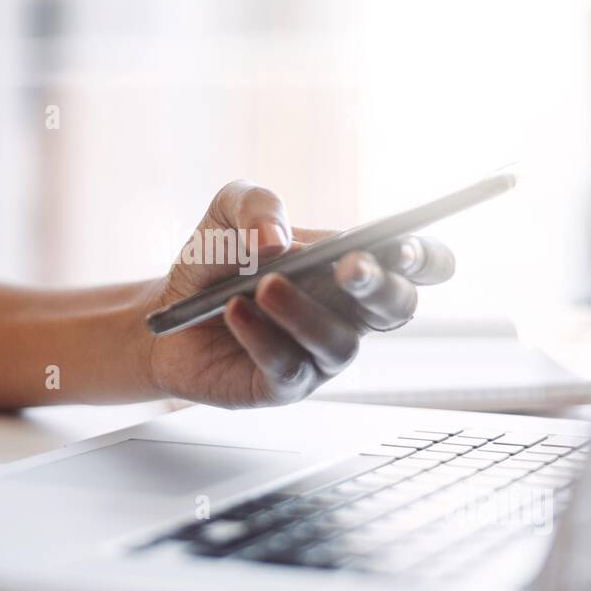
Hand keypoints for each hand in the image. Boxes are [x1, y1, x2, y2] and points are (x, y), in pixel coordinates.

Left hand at [144, 180, 454, 406]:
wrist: (165, 313)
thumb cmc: (215, 263)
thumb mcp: (227, 212)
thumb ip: (256, 204)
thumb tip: (276, 239)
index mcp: (351, 263)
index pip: (419, 264)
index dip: (425, 257)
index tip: (401, 246)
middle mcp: (348, 311)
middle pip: (396, 307)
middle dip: (380, 286)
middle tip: (347, 267)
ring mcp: (320, 353)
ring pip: (340, 344)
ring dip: (306, 313)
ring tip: (266, 287)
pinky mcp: (285, 386)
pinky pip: (288, 368)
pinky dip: (263, 338)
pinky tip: (235, 313)